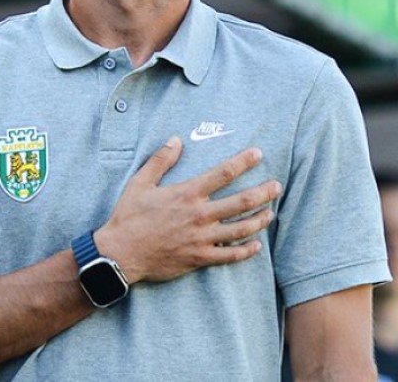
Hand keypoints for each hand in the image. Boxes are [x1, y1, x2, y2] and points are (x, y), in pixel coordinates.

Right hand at [93, 137, 281, 283]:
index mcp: (187, 193)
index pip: (223, 173)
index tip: (258, 154)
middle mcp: (199, 215)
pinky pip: (230, 256)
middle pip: (241, 201)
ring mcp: (202, 238)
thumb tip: (176, 139)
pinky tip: (256, 245)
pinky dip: (246, 251)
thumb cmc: (129, 216)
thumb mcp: (140, 183)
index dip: (243, 161)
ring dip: (259, 220)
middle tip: (277, 186)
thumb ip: (160, 160)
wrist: (120, 253)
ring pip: (241, 229)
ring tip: (271, 213)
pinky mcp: (199, 258)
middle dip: (263, 192)